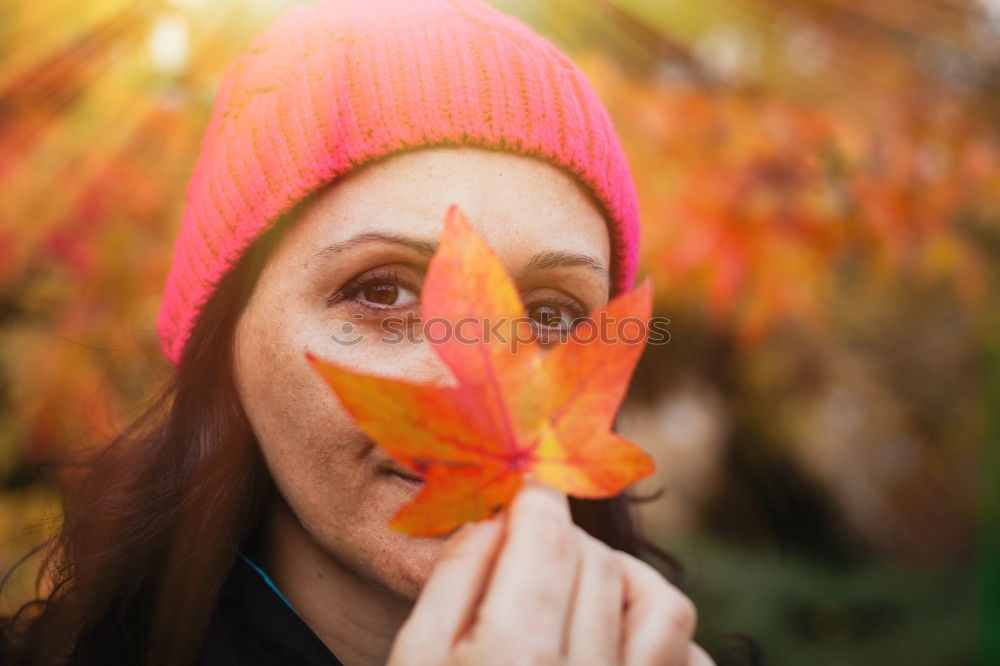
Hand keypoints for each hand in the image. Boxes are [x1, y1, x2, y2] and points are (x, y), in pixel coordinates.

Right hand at [388, 482, 714, 664]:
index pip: (546, 543)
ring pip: (663, 604)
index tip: (528, 492)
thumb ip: (453, 584)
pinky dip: (664, 639)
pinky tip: (620, 642)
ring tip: (582, 587)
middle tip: (534, 544)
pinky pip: (689, 664)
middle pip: (597, 564)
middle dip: (565, 539)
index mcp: (514, 660)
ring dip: (624, 579)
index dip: (537, 504)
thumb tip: (494, 516)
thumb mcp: (413, 664)